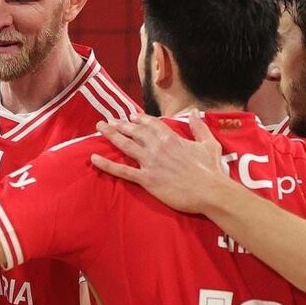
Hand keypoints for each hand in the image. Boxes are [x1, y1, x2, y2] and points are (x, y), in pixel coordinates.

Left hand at [90, 111, 226, 214]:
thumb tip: (194, 113)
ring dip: (111, 135)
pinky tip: (94, 158)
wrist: (210, 192)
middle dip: (121, 124)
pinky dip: (107, 165)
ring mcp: (150, 163)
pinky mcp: (146, 180)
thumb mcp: (209, 144)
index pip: (151, 124)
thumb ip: (199, 127)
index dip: (139, 119)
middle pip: (135, 131)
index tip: (130, 116)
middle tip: (109, 120)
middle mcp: (157, 147)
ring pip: (126, 145)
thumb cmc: (211, 170)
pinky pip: (122, 171)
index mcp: (171, 138)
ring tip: (100, 128)